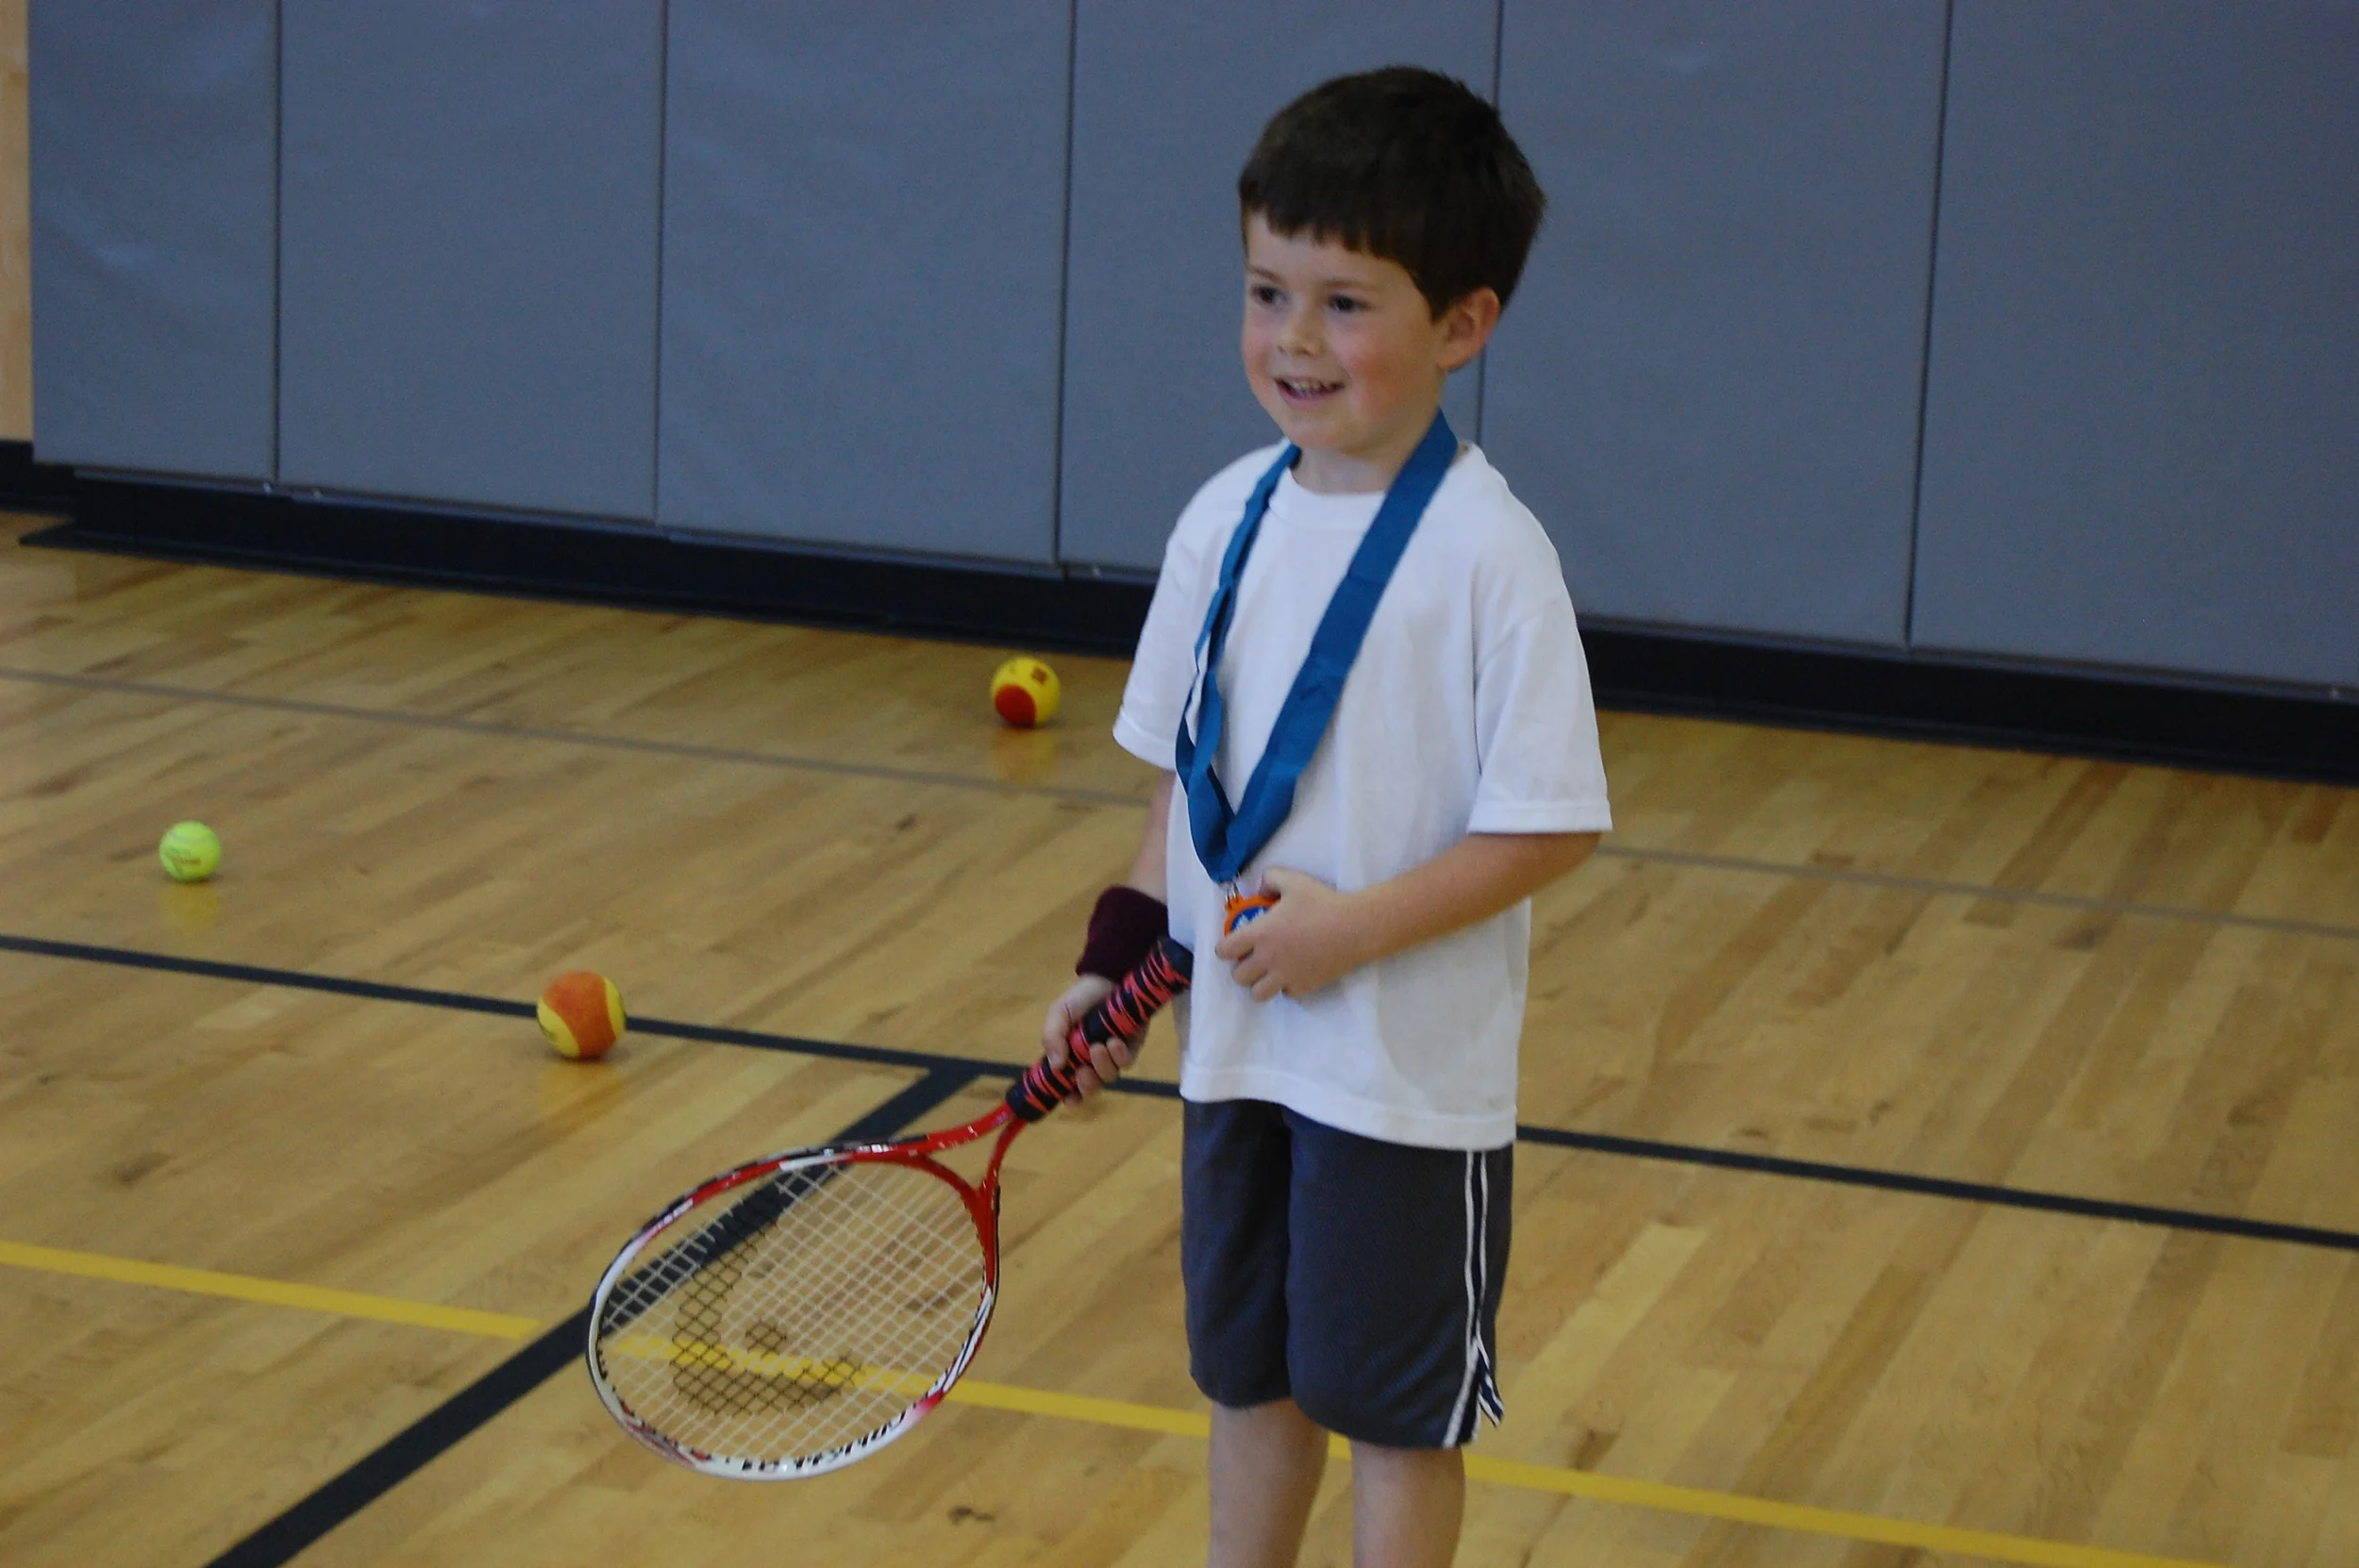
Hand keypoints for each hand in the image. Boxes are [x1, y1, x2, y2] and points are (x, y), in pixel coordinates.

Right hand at [1040, 974, 1138, 1100]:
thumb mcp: (1059, 1013)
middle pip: (1091, 1087)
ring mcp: (1113, 1055)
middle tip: (1083, 1071)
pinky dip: (1119, 1056)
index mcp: (1071, 1056)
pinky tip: (1114, 1042)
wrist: (1108, 977)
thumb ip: (1052, 1037)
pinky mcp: (1131, 1047)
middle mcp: (1092, 1060)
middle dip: (1087, 1085)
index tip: (1069, 1099)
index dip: (1070, 1097)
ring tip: (1098, 1047)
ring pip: (1109, 1076)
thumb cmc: (1081, 998)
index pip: (1070, 1085)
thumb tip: (1056, 1066)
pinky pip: (1126, 1062)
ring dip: (1102, 1067)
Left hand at [1212, 867, 1368, 1000]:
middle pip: (1238, 976)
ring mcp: (1285, 977)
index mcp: (1260, 934)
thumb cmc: (1322, 903)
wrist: (1355, 928)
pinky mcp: (1303, 987)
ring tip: (1269, 971)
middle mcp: (1268, 959)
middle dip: (1241, 967)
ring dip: (1259, 983)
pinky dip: (1285, 986)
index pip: (1225, 951)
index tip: (1231, 945)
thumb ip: (1269, 879)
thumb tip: (1259, 890)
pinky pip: (1285, 993)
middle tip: (1252, 957)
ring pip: (1258, 994)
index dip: (1224, 948)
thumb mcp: (1293, 880)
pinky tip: (1294, 972)